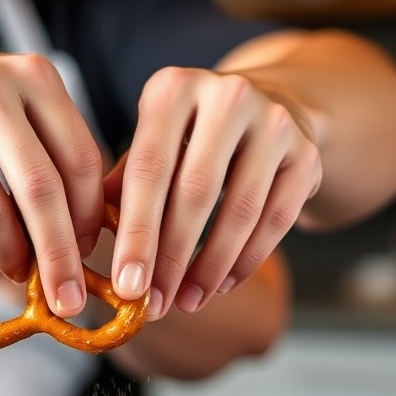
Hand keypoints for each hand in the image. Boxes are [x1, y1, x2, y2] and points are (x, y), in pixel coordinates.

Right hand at [0, 40, 104, 316]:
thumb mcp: (15, 106)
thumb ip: (50, 153)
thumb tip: (81, 239)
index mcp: (32, 76)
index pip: (80, 158)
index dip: (87, 218)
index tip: (87, 255)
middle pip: (40, 189)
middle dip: (57, 256)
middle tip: (66, 299)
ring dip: (7, 256)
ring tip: (15, 273)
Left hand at [107, 65, 321, 319]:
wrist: (271, 108)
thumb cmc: (191, 140)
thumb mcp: (152, 145)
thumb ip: (123, 187)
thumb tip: (89, 244)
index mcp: (172, 89)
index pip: (148, 170)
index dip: (136, 235)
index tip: (126, 287)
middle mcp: (226, 94)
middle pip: (195, 193)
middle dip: (172, 259)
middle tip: (154, 306)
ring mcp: (274, 121)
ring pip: (240, 211)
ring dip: (210, 267)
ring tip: (187, 302)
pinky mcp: (306, 153)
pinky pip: (277, 220)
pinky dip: (247, 260)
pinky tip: (221, 286)